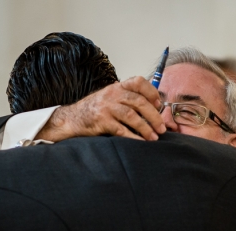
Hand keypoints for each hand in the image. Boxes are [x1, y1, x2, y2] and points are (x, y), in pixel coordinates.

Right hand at [35, 76, 165, 142]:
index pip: (138, 82)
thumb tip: (154, 108)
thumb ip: (129, 99)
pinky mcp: (101, 121)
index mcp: (118, 87)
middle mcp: (112, 94)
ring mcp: (106, 107)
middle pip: (139, 102)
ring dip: (146, 128)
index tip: (159, 105)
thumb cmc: (97, 110)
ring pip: (132, 116)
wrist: (73, 118)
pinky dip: (133, 137)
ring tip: (154, 138)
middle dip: (154, 117)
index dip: (152, 92)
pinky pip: (121, 130)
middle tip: (162, 128)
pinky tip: (140, 142)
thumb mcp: (112, 98)